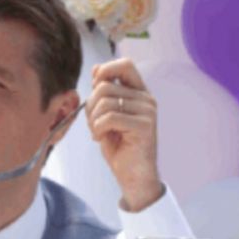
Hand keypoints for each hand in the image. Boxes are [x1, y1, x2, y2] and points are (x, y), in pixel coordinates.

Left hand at [88, 58, 163, 211]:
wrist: (132, 174)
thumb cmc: (118, 144)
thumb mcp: (105, 114)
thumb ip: (103, 93)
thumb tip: (96, 67)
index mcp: (139, 92)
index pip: (125, 64)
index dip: (104, 71)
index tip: (94, 89)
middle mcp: (146, 98)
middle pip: (104, 86)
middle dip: (90, 106)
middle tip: (94, 124)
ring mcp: (148, 111)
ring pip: (104, 102)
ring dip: (93, 120)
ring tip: (98, 132)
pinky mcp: (145, 126)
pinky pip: (109, 118)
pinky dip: (98, 129)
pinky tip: (102, 138)